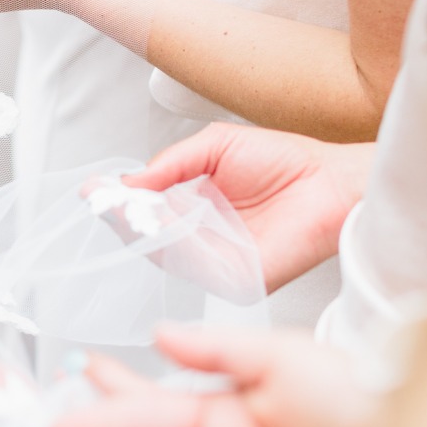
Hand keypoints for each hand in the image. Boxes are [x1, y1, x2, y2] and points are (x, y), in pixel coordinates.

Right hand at [117, 125, 373, 294]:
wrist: (332, 179)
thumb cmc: (286, 161)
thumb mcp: (214, 146)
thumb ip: (171, 163)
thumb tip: (128, 180)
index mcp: (192, 210)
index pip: (145, 213)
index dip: (118, 202)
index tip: (94, 189)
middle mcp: (201, 240)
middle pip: (148, 239)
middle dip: (123, 220)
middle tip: (104, 201)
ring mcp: (217, 263)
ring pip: (167, 256)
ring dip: (144, 232)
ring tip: (128, 209)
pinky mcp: (238, 280)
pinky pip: (199, 268)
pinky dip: (178, 247)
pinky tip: (163, 225)